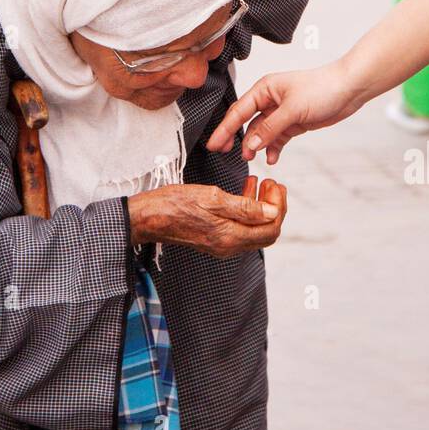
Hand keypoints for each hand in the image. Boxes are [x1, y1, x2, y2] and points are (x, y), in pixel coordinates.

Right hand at [127, 176, 286, 257]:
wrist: (149, 216)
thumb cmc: (176, 203)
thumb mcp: (213, 198)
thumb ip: (245, 207)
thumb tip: (273, 212)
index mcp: (231, 237)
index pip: (271, 228)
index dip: (279, 207)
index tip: (275, 185)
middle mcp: (229, 246)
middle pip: (266, 232)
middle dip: (274, 208)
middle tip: (272, 184)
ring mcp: (222, 245)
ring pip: (254, 229)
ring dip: (261, 207)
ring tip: (260, 183)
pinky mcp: (214, 239)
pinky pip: (240, 227)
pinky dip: (247, 210)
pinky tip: (244, 190)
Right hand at [206, 62, 359, 163]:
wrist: (349, 89)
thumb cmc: (322, 88)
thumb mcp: (293, 110)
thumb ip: (270, 128)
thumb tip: (250, 144)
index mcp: (264, 89)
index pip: (238, 111)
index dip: (224, 128)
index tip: (212, 144)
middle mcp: (270, 100)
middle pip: (246, 122)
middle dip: (235, 138)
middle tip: (222, 154)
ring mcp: (281, 112)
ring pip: (261, 132)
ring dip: (256, 146)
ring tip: (251, 159)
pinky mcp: (293, 123)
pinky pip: (277, 138)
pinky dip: (273, 148)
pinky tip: (273, 158)